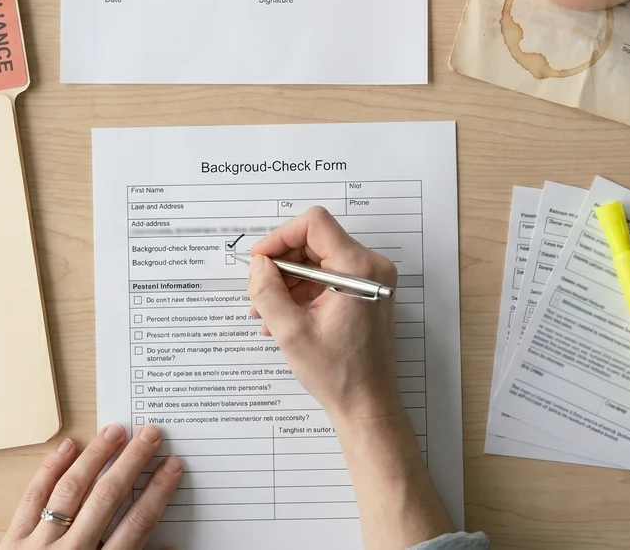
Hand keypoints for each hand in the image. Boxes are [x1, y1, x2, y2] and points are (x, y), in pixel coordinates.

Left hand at [0, 424, 182, 549]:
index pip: (136, 526)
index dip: (157, 494)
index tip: (172, 468)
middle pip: (107, 499)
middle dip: (132, 464)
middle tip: (150, 434)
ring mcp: (38, 546)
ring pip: (70, 491)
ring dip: (95, 457)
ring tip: (114, 431)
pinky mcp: (12, 542)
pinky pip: (33, 498)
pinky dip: (50, 469)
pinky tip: (67, 446)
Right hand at [247, 207, 401, 425]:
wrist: (367, 405)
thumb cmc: (338, 374)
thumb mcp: (290, 331)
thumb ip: (267, 291)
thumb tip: (258, 265)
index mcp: (357, 269)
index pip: (314, 223)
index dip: (280, 237)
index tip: (260, 260)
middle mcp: (370, 268)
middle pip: (315, 240)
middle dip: (281, 263)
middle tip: (258, 290)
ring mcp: (371, 280)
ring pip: (319, 259)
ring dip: (289, 279)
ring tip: (265, 310)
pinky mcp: (367, 293)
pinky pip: (328, 276)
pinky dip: (304, 290)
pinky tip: (283, 316)